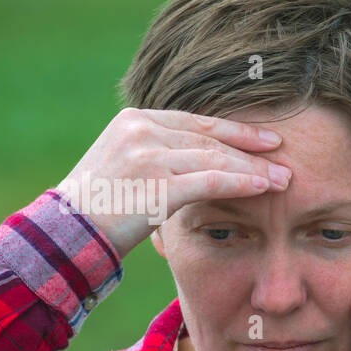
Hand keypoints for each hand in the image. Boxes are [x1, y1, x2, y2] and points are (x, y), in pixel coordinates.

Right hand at [54, 107, 292, 257]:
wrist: (66, 231)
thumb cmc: (100, 205)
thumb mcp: (127, 165)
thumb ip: (160, 153)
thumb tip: (202, 158)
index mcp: (135, 119)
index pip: (197, 122)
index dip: (236, 130)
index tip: (267, 139)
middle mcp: (141, 129)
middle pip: (210, 138)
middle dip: (251, 150)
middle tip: (284, 159)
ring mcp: (148, 154)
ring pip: (214, 158)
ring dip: (253, 169)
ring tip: (283, 179)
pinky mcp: (156, 184)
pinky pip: (209, 181)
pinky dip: (240, 183)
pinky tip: (263, 187)